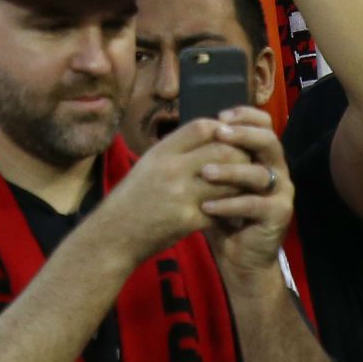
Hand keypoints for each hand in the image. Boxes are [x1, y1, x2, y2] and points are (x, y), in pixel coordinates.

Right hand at [100, 117, 251, 263]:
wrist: (114, 235)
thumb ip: (177, 149)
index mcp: (161, 152)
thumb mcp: (149, 164)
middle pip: (222, 150)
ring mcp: (181, 195)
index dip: (222, 129)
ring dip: (242, 183)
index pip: (201, 127)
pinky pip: (223, 209)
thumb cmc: (133, 198)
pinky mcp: (188, 220)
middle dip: (240, 155)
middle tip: (248, 162)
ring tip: (247, 185)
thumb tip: (212, 134)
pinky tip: (236, 210)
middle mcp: (171, 169)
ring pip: (229, 180)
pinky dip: (232, 209)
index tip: (231, 137)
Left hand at [196, 106, 294, 285]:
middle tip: (218, 134)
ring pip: (259, 173)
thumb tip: (191, 128)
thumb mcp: (214, 182)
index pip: (263, 124)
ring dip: (231, 170)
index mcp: (262, 156)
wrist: (239, 255)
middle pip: (269, 141)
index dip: (245, 115)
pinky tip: (207, 206)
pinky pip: (254, 204)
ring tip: (205, 172)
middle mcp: (276, 169)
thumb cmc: (223, 214)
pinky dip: (229, 204)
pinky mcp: (279, 214)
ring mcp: (281, 192)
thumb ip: (210, 156)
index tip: (220, 115)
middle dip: (242, 134)